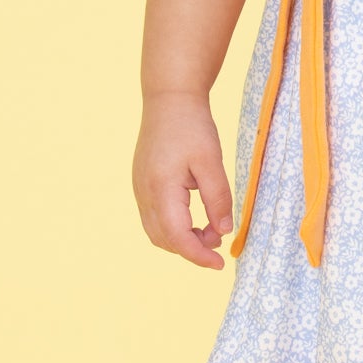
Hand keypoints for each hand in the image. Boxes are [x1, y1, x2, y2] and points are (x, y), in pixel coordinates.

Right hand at [133, 91, 234, 268]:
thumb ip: (218, 198)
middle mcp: (144, 194)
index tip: (220, 263)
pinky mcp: (142, 184)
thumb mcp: (211, 161)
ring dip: (182, 238)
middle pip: (164, 240)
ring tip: (210, 227)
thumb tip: (223, 231)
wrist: (169, 99)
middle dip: (192, 248)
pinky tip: (195, 216)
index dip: (198, 255)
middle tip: (219, 239)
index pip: (177, 238)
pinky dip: (174, 226)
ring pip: (157, 231)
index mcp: (160, 189)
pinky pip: (154, 217)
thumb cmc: (192, 126)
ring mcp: (140, 189)